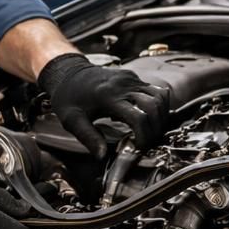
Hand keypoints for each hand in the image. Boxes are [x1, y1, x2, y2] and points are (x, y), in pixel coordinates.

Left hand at [38, 53, 167, 156]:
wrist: (67, 73)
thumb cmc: (68, 98)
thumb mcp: (72, 120)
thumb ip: (88, 138)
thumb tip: (102, 156)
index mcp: (108, 97)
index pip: (138, 117)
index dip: (144, 136)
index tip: (139, 148)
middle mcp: (123, 85)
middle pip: (154, 106)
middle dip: (156, 128)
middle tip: (148, 141)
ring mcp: (130, 78)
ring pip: (160, 96)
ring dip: (160, 116)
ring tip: (150, 130)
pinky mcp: (133, 77)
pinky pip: (154, 90)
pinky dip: (157, 105)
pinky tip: (146, 116)